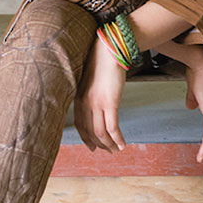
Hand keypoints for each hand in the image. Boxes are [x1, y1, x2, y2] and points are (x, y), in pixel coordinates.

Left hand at [74, 36, 126, 153]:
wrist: (109, 50)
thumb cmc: (102, 62)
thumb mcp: (90, 80)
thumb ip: (90, 94)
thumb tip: (96, 104)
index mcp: (78, 98)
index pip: (80, 125)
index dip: (86, 138)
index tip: (92, 146)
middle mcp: (84, 103)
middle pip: (89, 132)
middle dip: (99, 145)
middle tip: (108, 151)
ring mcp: (96, 104)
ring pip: (100, 133)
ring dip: (109, 145)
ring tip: (117, 150)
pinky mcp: (110, 102)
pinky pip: (113, 127)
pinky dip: (118, 139)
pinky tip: (123, 144)